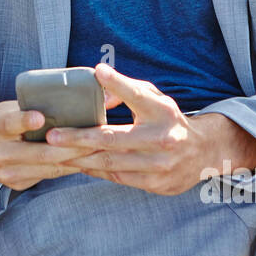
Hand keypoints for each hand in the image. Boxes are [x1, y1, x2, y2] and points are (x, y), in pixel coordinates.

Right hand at [0, 100, 96, 191]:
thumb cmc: (1, 119)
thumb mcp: (11, 107)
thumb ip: (36, 106)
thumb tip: (78, 99)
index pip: (10, 123)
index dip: (25, 121)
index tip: (39, 117)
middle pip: (40, 153)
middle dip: (72, 148)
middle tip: (96, 141)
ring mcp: (6, 172)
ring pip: (48, 168)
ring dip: (75, 161)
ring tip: (97, 153)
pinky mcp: (15, 184)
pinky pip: (46, 176)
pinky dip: (66, 168)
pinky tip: (83, 162)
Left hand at [47, 64, 255, 195]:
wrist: (204, 154)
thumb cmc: (168, 120)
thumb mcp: (155, 99)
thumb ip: (128, 89)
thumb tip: (98, 75)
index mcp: (163, 112)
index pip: (139, 95)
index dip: (118, 83)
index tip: (98, 71)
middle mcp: (163, 139)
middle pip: (113, 140)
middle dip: (79, 139)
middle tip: (51, 137)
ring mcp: (160, 166)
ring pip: (111, 163)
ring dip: (80, 159)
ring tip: (54, 154)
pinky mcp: (157, 185)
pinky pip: (118, 178)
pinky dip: (95, 170)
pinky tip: (77, 164)